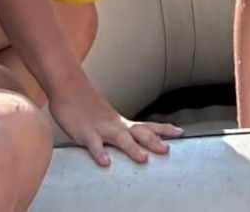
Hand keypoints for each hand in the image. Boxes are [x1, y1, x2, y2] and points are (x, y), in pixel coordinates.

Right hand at [48, 75, 179, 167]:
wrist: (69, 88)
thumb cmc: (86, 106)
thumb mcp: (106, 120)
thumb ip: (119, 131)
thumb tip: (132, 139)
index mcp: (121, 122)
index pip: (147, 126)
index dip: (164, 129)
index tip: (180, 132)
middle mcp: (115, 125)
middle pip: (138, 133)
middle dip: (154, 142)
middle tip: (167, 150)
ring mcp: (101, 129)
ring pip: (120, 139)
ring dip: (132, 149)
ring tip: (143, 159)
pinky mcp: (86, 134)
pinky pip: (94, 145)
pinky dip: (100, 154)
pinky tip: (106, 162)